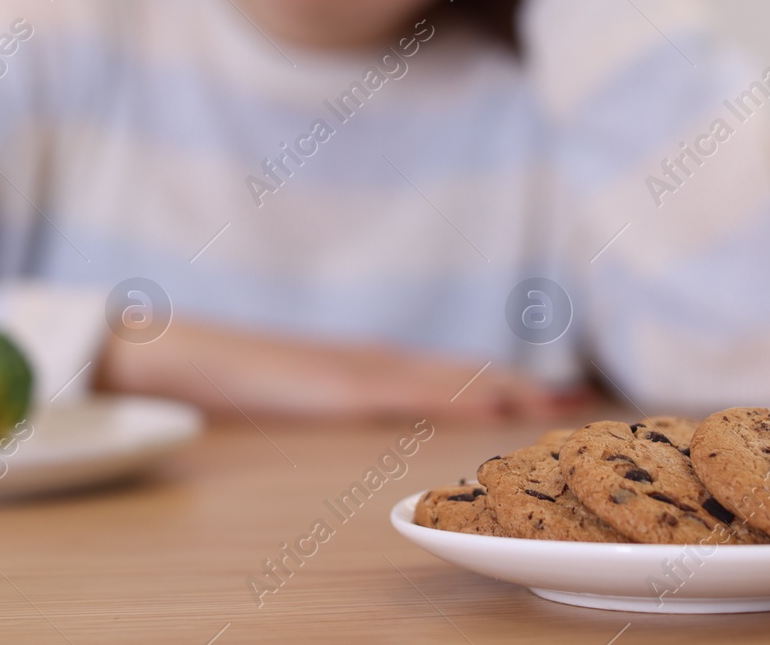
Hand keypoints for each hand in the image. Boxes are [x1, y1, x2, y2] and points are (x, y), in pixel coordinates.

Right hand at [96, 319, 588, 422]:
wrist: (185, 352)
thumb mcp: (304, 397)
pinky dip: (456, 397)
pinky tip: (491, 406)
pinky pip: (410, 393)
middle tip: (584, 397)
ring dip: (506, 388)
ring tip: (558, 401)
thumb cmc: (239, 378)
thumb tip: (374, 417)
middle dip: (523, 385)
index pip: (453, 374)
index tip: (558, 393)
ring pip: (448, 378)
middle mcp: (377, 362)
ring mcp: (361, 370)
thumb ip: (345, 403)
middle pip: (464, 372)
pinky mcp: (340, 387)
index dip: (507, 383)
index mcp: (371, 368)